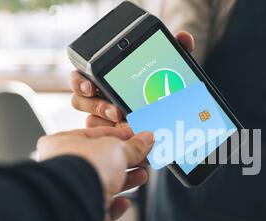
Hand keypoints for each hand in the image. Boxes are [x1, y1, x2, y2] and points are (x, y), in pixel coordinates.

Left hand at [37, 127, 153, 220]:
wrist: (74, 204)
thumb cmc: (83, 169)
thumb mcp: (116, 148)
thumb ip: (134, 145)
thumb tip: (147, 140)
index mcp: (64, 143)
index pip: (97, 135)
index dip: (122, 135)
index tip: (140, 138)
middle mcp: (64, 167)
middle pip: (103, 161)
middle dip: (128, 160)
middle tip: (145, 158)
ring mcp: (72, 190)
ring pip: (104, 183)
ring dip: (126, 181)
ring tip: (142, 176)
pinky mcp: (80, 211)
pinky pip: (102, 207)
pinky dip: (115, 205)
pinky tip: (124, 202)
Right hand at [70, 31, 194, 127]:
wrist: (175, 114)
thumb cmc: (163, 87)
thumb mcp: (170, 69)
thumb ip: (176, 52)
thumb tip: (184, 37)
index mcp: (106, 78)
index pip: (82, 77)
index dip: (80, 82)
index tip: (91, 87)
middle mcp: (99, 98)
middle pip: (81, 101)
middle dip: (95, 105)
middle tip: (115, 111)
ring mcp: (104, 118)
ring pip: (92, 121)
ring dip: (107, 124)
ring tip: (125, 123)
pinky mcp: (112, 135)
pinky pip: (105, 138)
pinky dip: (115, 136)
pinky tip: (130, 135)